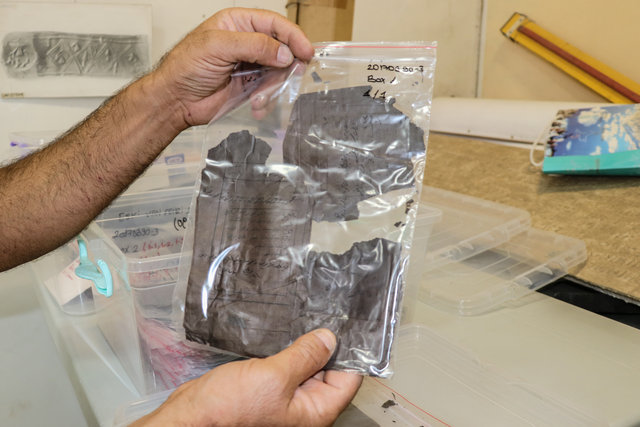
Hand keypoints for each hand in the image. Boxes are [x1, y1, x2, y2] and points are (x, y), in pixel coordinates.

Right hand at [131, 329, 361, 426]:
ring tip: (306, 318)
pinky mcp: (267, 388)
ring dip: (304, 346)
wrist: (191, 416)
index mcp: (315, 412)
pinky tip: (285, 331)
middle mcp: (304, 407)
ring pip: (306, 366)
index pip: (348, 379)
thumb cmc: (229, 409)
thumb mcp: (275, 376)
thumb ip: (305, 356)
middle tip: (326, 313)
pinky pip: (286, 366)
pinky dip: (286, 350)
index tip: (348, 324)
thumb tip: (329, 339)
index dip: (350, 352)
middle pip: (329, 371)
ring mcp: (285, 398)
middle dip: (325, 346)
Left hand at [149, 8, 313, 128]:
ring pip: (279, 73)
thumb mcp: (217, 46)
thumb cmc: (185, 67)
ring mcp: (250, 65)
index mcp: (238, 23)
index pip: (274, 24)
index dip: (293, 36)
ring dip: (274, 87)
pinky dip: (267, 100)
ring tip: (260, 97)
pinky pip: (270, 91)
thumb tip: (283, 52)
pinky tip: (256, 105)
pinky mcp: (250, 87)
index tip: (305, 51)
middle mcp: (247, 42)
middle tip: (291, 76)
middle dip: (287, 65)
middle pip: (282, 49)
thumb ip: (253, 45)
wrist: (176, 100)